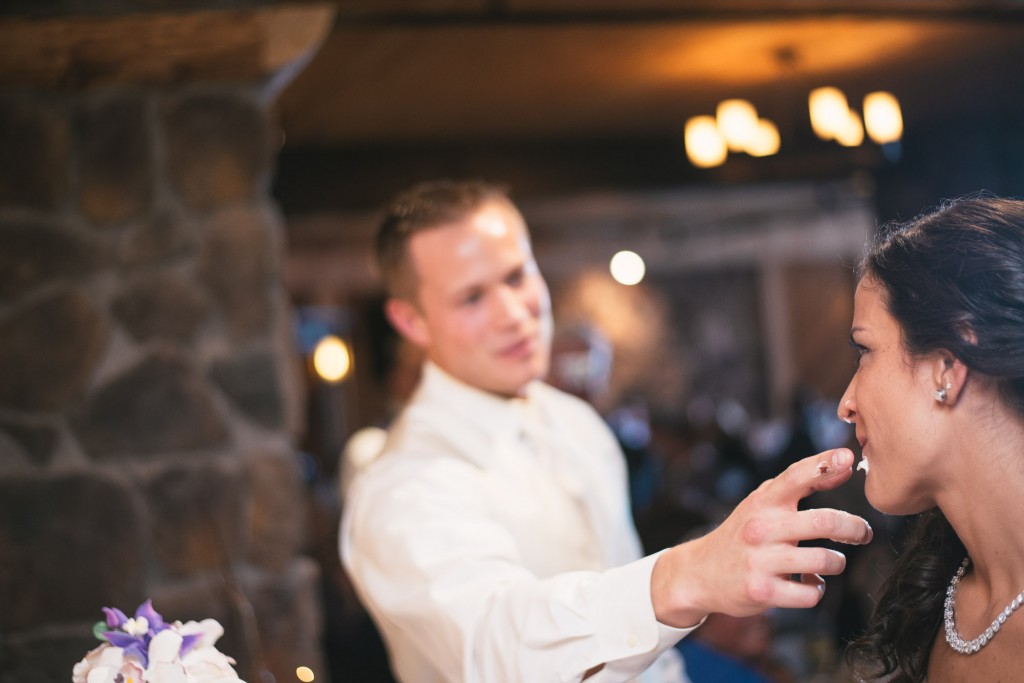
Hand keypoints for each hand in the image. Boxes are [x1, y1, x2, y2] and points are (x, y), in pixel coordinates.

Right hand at [650, 448, 871, 627]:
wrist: (700, 572)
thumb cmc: (743, 534)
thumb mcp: (762, 504)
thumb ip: (800, 485)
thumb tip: (846, 464)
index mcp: (762, 502)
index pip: (795, 476)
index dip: (823, 464)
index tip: (847, 457)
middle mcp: (760, 528)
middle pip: (824, 521)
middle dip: (854, 528)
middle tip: (862, 532)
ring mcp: (760, 560)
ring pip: (824, 560)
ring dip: (836, 562)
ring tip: (830, 562)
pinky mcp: (762, 591)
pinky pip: (811, 593)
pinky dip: (816, 588)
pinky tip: (807, 582)